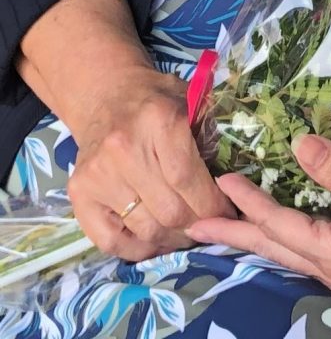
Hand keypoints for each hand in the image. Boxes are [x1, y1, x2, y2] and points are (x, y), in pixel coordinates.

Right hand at [66, 71, 234, 261]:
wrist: (106, 95)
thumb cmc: (157, 99)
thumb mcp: (192, 102)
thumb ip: (211, 136)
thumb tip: (235, 187)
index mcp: (159, 121)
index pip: (188, 178)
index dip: (212, 204)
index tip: (228, 212)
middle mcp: (124, 149)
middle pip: (169, 210)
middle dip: (197, 225)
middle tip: (211, 226)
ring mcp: (98, 175)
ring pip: (145, 230)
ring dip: (173, 240)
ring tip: (188, 233)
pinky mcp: (79, 196)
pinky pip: (111, 243)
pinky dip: (139, 250)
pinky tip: (158, 241)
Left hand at [189, 135, 330, 323]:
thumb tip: (299, 145)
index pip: (277, 225)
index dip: (247, 203)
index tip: (218, 183)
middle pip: (273, 248)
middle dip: (236, 234)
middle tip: (197, 225)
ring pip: (292, 255)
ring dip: (261, 239)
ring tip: (238, 229)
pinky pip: (314, 256)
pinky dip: (292, 242)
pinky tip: (297, 237)